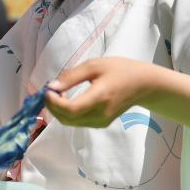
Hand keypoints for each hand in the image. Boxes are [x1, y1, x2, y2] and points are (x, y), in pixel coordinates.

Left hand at [45, 57, 160, 127]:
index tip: (47, 90)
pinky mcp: (101, 124)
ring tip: (58, 92)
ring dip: (58, 109)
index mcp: (100, 97)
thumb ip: (71, 76)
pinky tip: (67, 99)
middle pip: (67, 118)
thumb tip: (51, 86)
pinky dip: (67, 112)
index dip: (54, 102)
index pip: (71, 109)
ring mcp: (101, 122)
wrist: (143, 84)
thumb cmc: (119, 70)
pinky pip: (77, 122)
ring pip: (70, 122)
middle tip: (49, 89)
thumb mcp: (94, 65)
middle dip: (52, 106)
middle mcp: (100, 114)